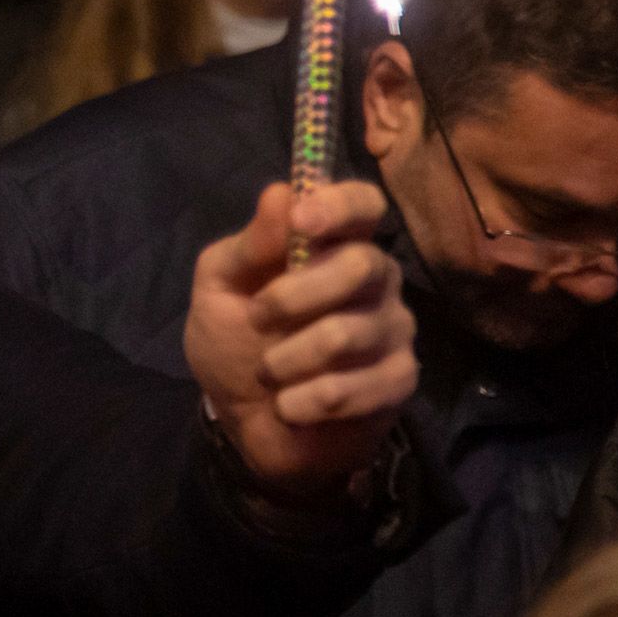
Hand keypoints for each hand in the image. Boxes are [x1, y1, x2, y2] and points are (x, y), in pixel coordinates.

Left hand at [184, 180, 418, 500]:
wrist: (245, 422)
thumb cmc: (235, 343)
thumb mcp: (219, 291)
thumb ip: (247, 247)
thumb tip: (279, 194)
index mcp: (334, 246)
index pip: (364, 203)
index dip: (340, 205)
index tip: (302, 221)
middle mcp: (375, 280)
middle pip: (362, 265)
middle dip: (294, 295)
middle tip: (257, 318)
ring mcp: (393, 330)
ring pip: (346, 333)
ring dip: (285, 360)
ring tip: (267, 372)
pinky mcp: (398, 380)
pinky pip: (355, 387)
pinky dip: (303, 402)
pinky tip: (289, 406)